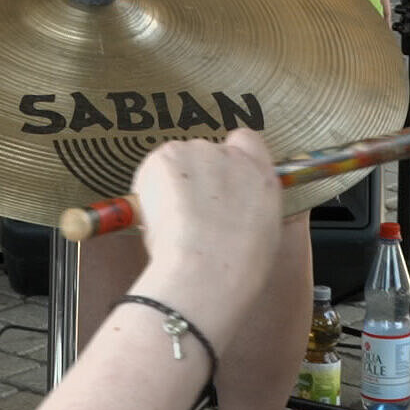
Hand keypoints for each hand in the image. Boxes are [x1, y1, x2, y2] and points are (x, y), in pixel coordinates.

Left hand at [127, 131, 286, 326]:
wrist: (209, 267)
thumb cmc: (235, 265)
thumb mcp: (261, 235)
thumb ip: (245, 208)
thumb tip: (224, 213)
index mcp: (260, 176)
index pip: (245, 142)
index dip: (226, 160)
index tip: (215, 179)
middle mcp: (231, 156)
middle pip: (205, 156)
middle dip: (193, 178)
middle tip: (185, 213)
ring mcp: (198, 152)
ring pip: (176, 163)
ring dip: (170, 184)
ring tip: (172, 222)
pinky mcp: (167, 157)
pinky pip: (152, 169)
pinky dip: (148, 188)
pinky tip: (159, 215)